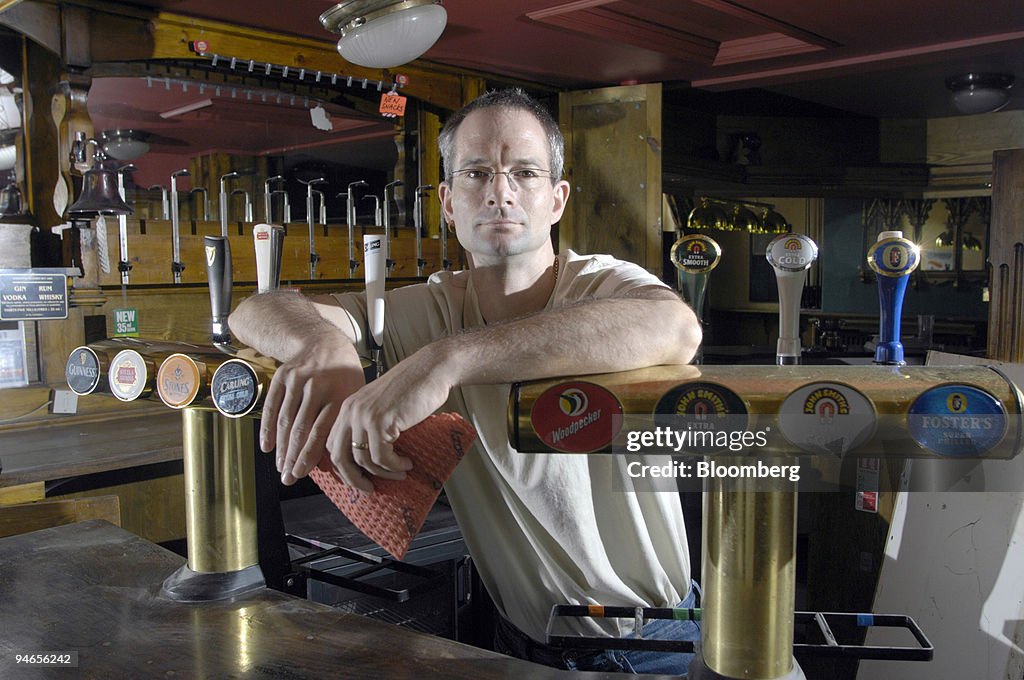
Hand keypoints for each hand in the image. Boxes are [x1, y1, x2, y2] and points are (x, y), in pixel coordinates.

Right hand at [261, 338, 364, 484]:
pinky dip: (267, 428)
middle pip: (301, 428)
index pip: (322, 430)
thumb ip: (342, 424)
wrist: (325, 342)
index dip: (309, 455)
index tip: (301, 473)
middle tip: (287, 478)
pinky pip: (272, 406)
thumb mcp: (353, 396)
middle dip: (292, 457)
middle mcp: (318, 385)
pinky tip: (268, 446)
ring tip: (280, 467)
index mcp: (340, 393)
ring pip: (285, 420)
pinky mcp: (282, 376)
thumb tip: (332, 462)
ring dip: (281, 447)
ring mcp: (298, 379)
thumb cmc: (344, 377)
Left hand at [325, 344, 453, 493]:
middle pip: (340, 457)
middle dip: (353, 479)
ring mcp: (364, 416)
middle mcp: (351, 411)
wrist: (431, 369)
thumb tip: (369, 460)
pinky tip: (406, 463)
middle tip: (369, 489)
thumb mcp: (382, 406)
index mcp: (348, 407)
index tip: (356, 479)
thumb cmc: (413, 387)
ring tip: (400, 472)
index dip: (342, 467)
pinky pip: (382, 456)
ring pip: (363, 460)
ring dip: (383, 473)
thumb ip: (370, 425)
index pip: (332, 444)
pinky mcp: (381, 421)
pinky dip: (395, 465)